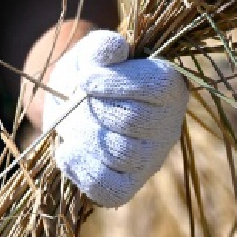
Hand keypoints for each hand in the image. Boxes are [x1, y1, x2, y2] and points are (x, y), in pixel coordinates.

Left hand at [44, 30, 187, 207]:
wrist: (70, 103)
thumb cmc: (88, 73)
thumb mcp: (90, 51)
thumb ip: (101, 46)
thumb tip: (115, 50)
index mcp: (168, 86)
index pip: (154, 87)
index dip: (115, 83)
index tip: (85, 79)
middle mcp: (169, 125)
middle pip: (135, 121)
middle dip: (96, 109)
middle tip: (79, 101)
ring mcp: (151, 159)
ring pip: (124, 155)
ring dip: (88, 137)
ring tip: (74, 124)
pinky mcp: (130, 184)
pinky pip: (112, 190)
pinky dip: (83, 172)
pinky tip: (67, 150)